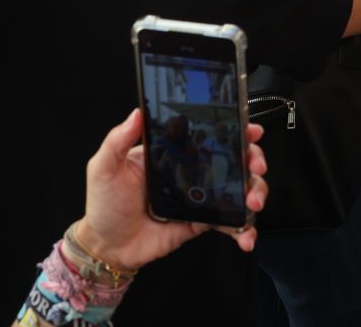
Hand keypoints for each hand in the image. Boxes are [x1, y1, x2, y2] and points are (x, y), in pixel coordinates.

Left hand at [74, 110, 268, 266]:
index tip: (250, 130)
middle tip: (256, 167)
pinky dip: (243, 229)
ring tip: (253, 204)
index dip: (235, 129)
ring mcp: (200, 196)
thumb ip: (117, 140)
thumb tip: (136, 113)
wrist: (107, 247)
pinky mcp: (202, 221)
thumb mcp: (104, 167)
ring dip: (255, 193)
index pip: (208, 133)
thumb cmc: (105, 204)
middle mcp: (191, 170)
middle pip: (233, 158)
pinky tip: (245, 236)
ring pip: (238, 189)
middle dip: (253, 160)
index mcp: (172, 152)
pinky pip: (229, 222)